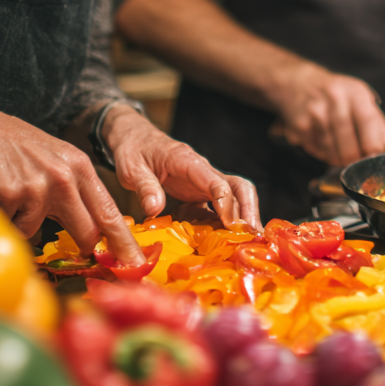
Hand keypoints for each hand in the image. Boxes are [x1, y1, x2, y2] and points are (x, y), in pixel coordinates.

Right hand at [0, 104, 145, 264]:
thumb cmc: (19, 151)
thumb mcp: (58, 161)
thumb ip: (77, 192)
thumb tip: (96, 234)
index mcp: (79, 168)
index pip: (108, 213)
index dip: (123, 242)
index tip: (135, 264)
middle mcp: (63, 177)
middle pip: (85, 233)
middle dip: (81, 246)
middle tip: (75, 244)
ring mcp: (36, 186)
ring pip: (37, 233)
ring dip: (24, 222)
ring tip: (14, 193)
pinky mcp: (9, 195)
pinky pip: (11, 227)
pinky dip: (3, 217)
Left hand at [103, 106, 261, 230]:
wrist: (134, 138)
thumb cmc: (133, 150)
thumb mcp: (132, 169)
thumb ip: (145, 187)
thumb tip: (155, 209)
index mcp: (188, 162)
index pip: (216, 181)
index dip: (227, 203)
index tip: (231, 225)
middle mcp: (202, 172)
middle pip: (238, 187)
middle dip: (249, 211)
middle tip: (253, 238)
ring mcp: (202, 183)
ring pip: (234, 197)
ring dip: (241, 220)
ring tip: (245, 246)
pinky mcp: (197, 194)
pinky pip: (216, 209)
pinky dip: (221, 225)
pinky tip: (219, 244)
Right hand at [271, 62, 384, 165]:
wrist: (300, 82)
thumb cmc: (338, 95)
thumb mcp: (362, 101)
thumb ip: (379, 127)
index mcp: (355, 92)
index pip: (368, 122)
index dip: (374, 146)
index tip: (377, 159)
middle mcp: (334, 98)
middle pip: (349, 146)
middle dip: (355, 161)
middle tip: (357, 161)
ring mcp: (315, 111)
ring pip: (332, 153)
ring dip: (338, 159)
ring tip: (339, 148)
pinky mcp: (300, 125)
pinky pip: (317, 151)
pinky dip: (322, 153)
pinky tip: (323, 141)